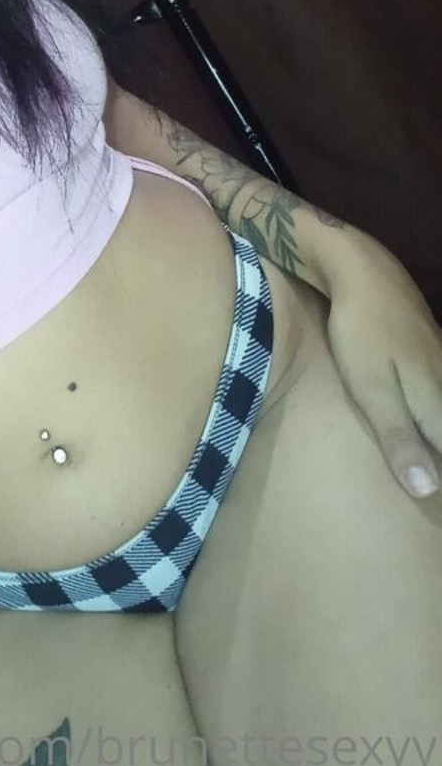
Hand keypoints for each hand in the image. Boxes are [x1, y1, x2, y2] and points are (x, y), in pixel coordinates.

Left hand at [323, 239, 441, 499]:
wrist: (362, 272)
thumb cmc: (360, 333)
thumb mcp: (371, 389)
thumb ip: (399, 439)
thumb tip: (428, 491)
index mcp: (438, 406)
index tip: (438, 521)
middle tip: (434, 503)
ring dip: (438, 439)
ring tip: (431, 459)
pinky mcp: (433, 354)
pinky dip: (438, 415)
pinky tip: (429, 420)